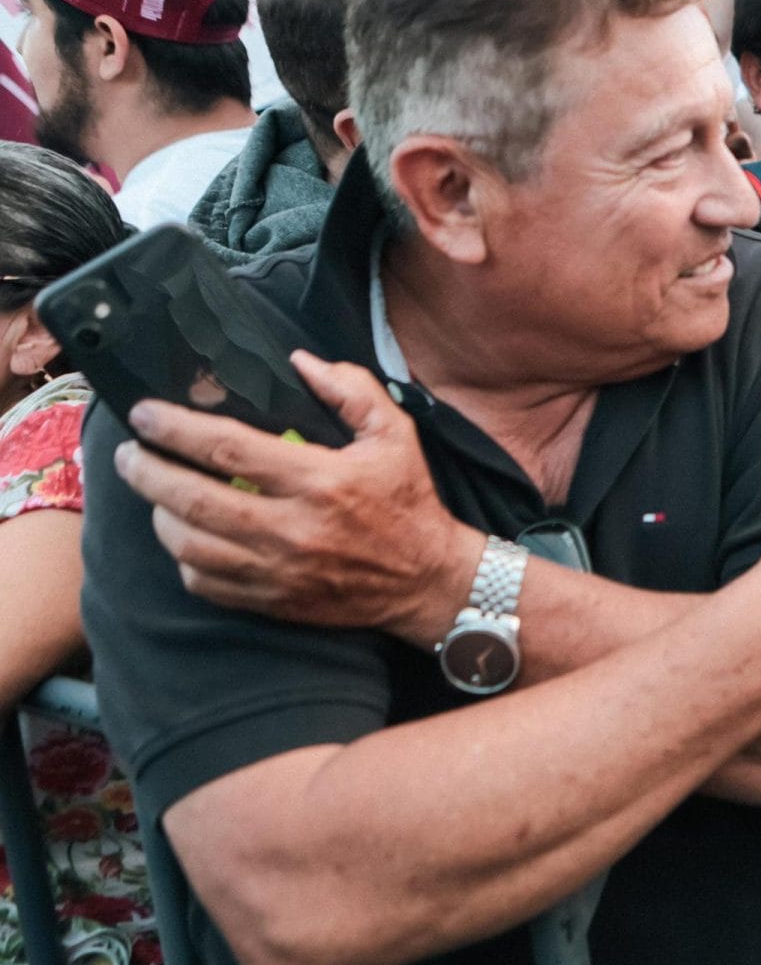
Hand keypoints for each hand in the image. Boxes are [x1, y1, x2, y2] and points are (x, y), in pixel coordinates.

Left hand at [112, 353, 482, 645]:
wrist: (428, 580)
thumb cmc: (408, 501)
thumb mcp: (395, 434)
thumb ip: (352, 390)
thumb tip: (301, 363)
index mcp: (319, 479)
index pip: (226, 448)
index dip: (175, 428)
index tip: (145, 415)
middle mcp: (292, 528)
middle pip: (191, 499)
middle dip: (146, 471)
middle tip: (128, 454)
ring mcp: (278, 570)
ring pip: (188, 545)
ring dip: (161, 515)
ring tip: (157, 492)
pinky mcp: (274, 601)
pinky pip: (205, 583)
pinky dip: (185, 559)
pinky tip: (188, 537)